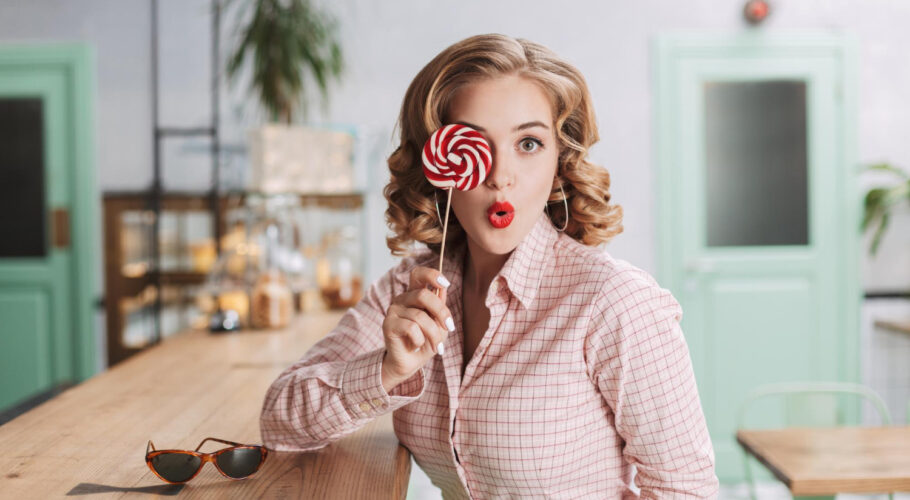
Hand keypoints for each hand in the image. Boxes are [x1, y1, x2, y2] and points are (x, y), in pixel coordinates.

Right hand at [380, 266, 453, 392]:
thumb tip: (442, 289)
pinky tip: (416, 345)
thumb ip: (440, 307)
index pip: (418, 274)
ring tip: (436, 346)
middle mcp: (402, 299)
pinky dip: (419, 339)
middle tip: (450, 327)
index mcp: (414, 294)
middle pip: (424, 295)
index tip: (446, 284)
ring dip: (433, 334)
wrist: (410, 363)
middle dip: (441, 312)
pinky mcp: (388, 324)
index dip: (431, 275)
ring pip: (420, 316)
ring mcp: (393, 310)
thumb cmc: (425, 342)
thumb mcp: (439, 324)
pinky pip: (411, 328)